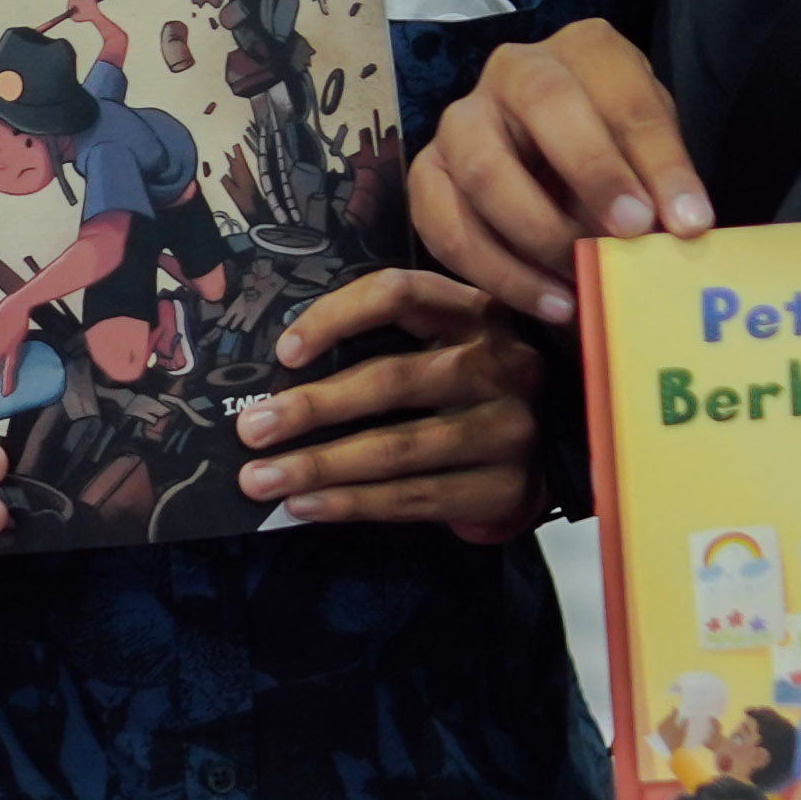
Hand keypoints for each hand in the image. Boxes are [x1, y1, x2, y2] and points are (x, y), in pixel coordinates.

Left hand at [225, 266, 538, 536]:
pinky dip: (352, 503)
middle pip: (393, 379)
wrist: (549, 454)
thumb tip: (278, 375)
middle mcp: (501, 364)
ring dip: (320, 466)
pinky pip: (415, 497)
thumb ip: (384, 343)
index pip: (400, 294)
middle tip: (251, 428)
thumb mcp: (443, 346)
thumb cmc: (468, 392)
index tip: (285, 351)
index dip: (337, 316)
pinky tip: (305, 505)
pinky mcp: (507, 487)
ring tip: (260, 479)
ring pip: (398, 448)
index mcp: (476, 312)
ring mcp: (509, 428)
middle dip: (312, 407)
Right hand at [407, 20, 711, 325]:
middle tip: (631, 234)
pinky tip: (547, 302)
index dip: (660, 161)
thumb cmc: (612, 152)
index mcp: (586, 50)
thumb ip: (657, 184)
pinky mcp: (427, 172)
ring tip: (581, 285)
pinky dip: (495, 272)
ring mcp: (461, 119)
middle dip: (593, 174)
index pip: (626, 96)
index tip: (690, 221)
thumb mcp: (648, 153)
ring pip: (483, 169)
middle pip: (545, 104)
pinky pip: (442, 223)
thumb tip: (674, 236)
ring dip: (536, 234)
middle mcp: (515, 69)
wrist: (549, 159)